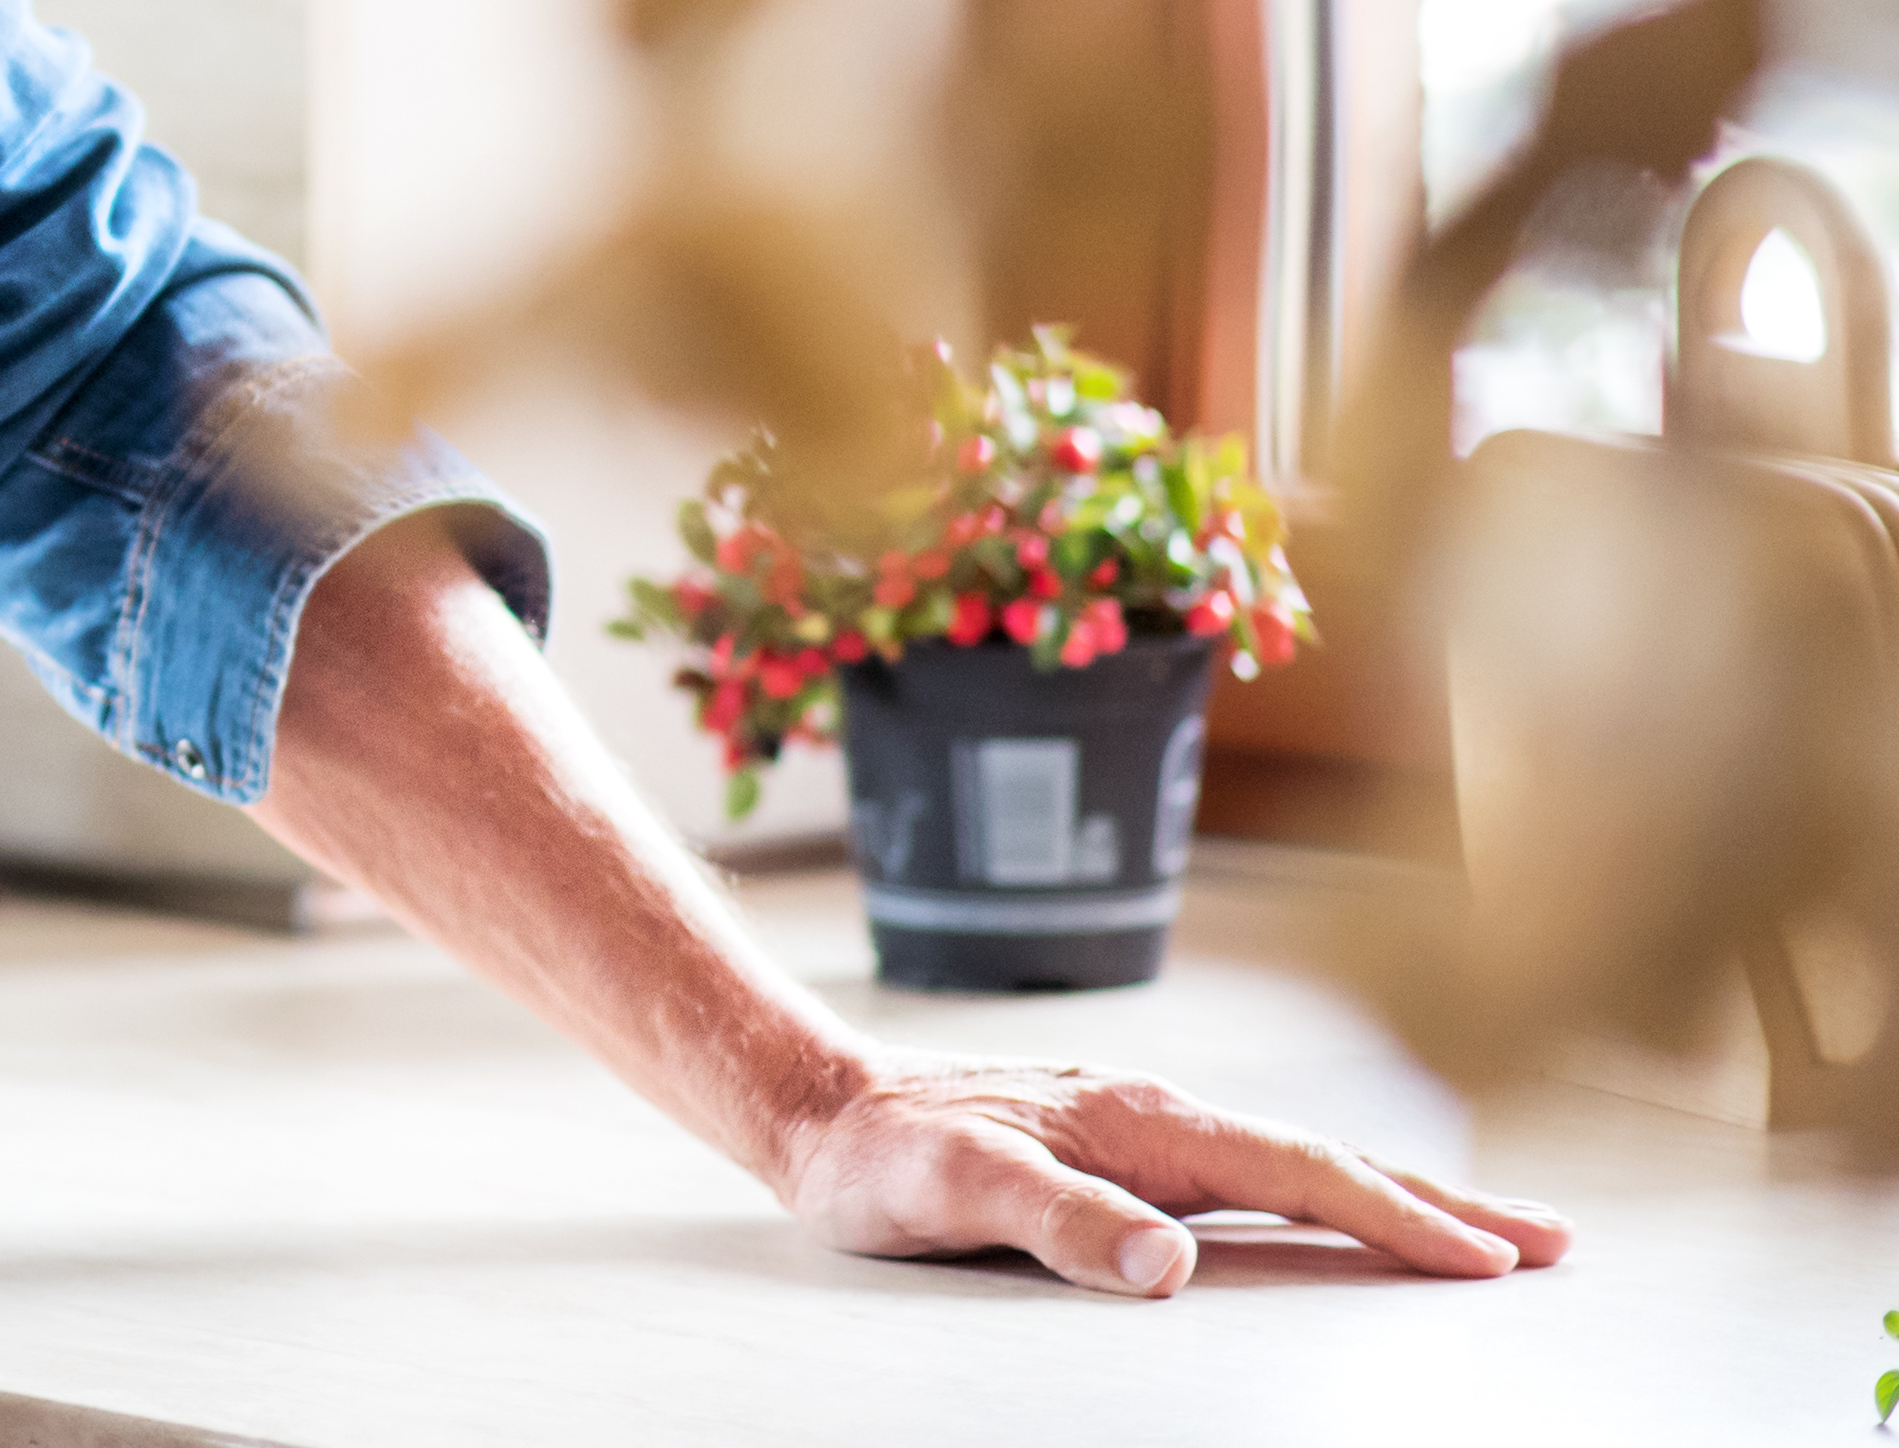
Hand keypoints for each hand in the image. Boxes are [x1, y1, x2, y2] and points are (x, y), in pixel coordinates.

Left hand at [771, 1055, 1576, 1296]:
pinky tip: (1362, 1216)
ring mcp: (1153, 1132)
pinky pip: (1263, 1176)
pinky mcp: (1136, 1154)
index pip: (1298, 1171)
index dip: (1394, 1217)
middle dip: (1442, 1201)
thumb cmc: (884, 1160)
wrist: (826, 1115)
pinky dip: (1335, 1194)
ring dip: (1402, 1197)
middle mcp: (1162, 1117)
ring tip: (1498, 1233)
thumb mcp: (957, 1194)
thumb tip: (1170, 1265)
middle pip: (1328, 1158)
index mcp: (1142, 1123)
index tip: (1487, 1260)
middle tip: (1552, 1241)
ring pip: (1304, 1163)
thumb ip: (1060, 1222)